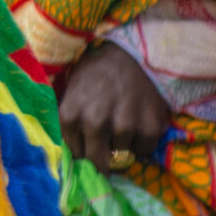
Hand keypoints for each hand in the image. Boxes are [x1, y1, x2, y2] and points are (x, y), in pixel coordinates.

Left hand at [59, 40, 170, 174]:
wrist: (133, 53)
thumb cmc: (97, 72)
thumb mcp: (71, 91)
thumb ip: (68, 119)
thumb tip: (65, 151)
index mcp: (70, 114)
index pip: (73, 153)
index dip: (81, 154)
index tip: (87, 152)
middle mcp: (95, 122)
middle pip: (96, 162)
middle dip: (100, 162)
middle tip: (105, 156)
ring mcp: (124, 126)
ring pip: (122, 156)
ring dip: (123, 148)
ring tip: (123, 127)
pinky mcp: (150, 127)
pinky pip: (144, 149)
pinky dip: (142, 142)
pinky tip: (139, 123)